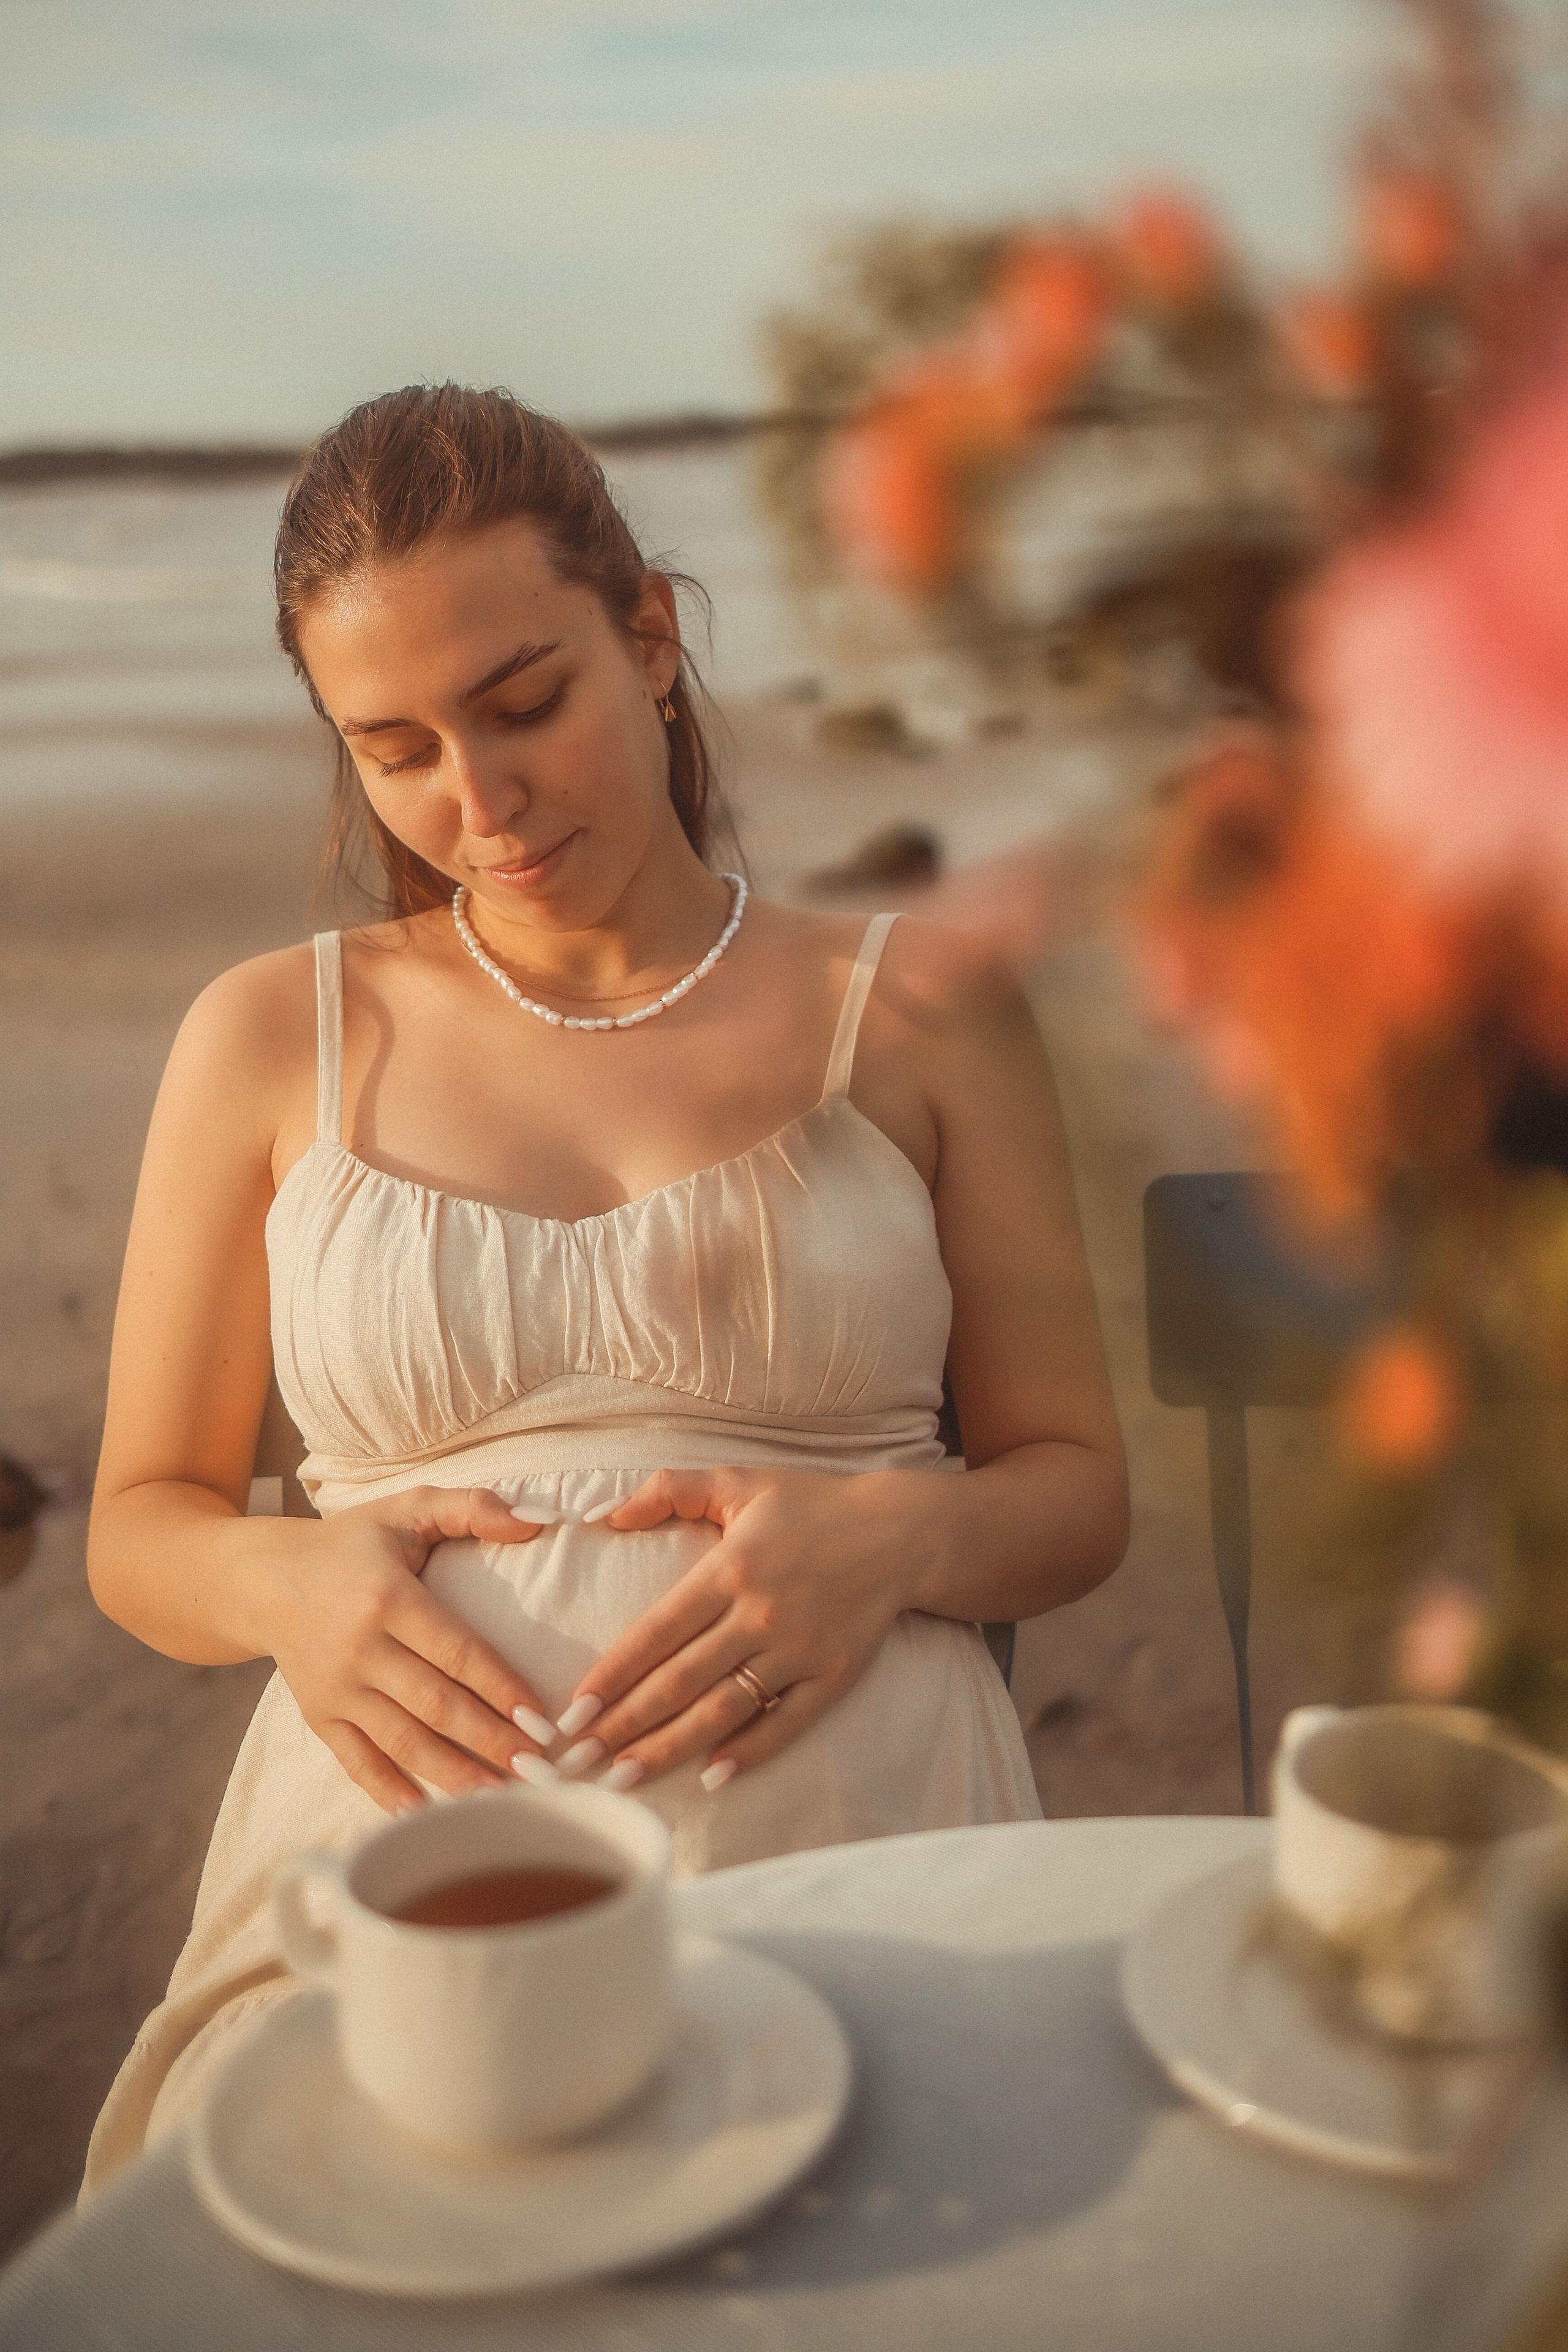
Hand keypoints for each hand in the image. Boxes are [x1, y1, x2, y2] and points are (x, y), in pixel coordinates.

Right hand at [250, 1486, 553, 1814]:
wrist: (265, 1579)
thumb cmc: (352, 1543)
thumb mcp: (408, 1509)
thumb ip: (474, 1507)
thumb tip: (539, 1519)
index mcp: (387, 1598)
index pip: (456, 1651)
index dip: (501, 1688)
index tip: (544, 1720)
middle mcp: (359, 1648)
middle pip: (436, 1706)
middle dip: (491, 1742)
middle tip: (541, 1772)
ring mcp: (336, 1689)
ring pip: (403, 1742)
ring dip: (455, 1775)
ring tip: (504, 1801)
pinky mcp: (319, 1717)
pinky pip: (358, 1762)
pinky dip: (391, 1792)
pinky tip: (427, 1817)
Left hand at [558, 1468, 920, 1789]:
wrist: (902, 1532)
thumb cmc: (810, 1505)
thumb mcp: (738, 1480)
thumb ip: (668, 1489)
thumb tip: (605, 1515)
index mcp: (731, 1568)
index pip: (656, 1632)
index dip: (611, 1676)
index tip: (572, 1712)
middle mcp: (761, 1613)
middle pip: (679, 1682)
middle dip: (623, 1725)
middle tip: (577, 1761)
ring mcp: (800, 1650)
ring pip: (723, 1710)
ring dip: (669, 1749)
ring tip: (623, 1779)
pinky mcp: (834, 1676)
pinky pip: (786, 1723)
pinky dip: (750, 1751)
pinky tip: (712, 1776)